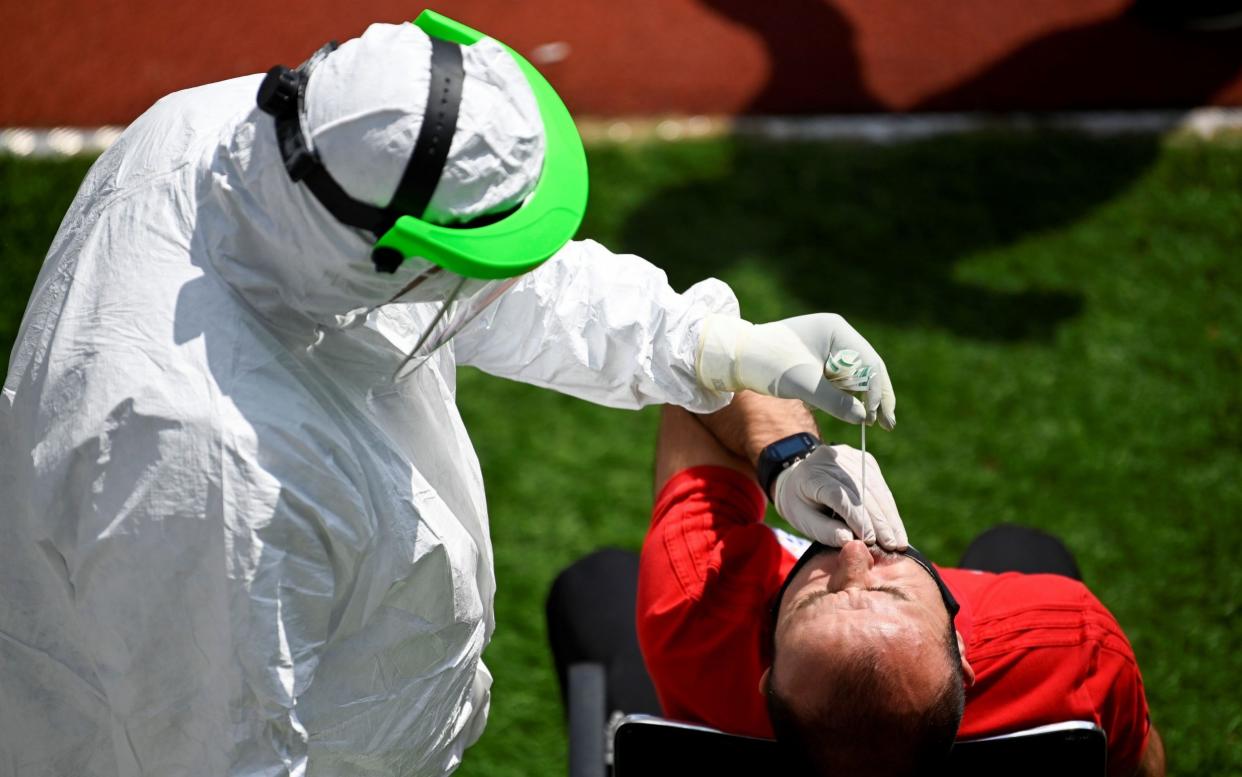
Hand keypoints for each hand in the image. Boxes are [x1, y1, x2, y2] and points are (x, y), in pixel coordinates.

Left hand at [695, 313, 895, 428]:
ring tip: (875, 422)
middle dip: (878, 396)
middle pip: (869, 367)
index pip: (869, 362)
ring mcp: (829, 347)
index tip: (874, 417)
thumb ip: (834, 401)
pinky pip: (842, 380)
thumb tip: (864, 418)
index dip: (876, 391)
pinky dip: (849, 396)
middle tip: (888, 424)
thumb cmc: (767, 363)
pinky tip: (858, 414)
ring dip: (865, 398)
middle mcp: (837, 335)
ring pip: (857, 376)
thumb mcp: (802, 384)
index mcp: (836, 330)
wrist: (735, 358)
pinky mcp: (819, 360)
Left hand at [773, 444, 906, 550]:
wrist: (799, 476)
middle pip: (862, 492)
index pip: (839, 496)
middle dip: (879, 521)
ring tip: (898, 541)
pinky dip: (889, 508)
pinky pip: (881, 486)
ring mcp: (851, 456)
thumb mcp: (802, 519)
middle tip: (891, 545)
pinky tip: (896, 527)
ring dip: (889, 517)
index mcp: (812, 475)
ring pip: (876, 488)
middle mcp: (832, 460)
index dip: (857, 518)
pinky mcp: (864, 459)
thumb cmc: (800, 503)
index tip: (871, 540)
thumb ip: (824, 530)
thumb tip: (850, 541)